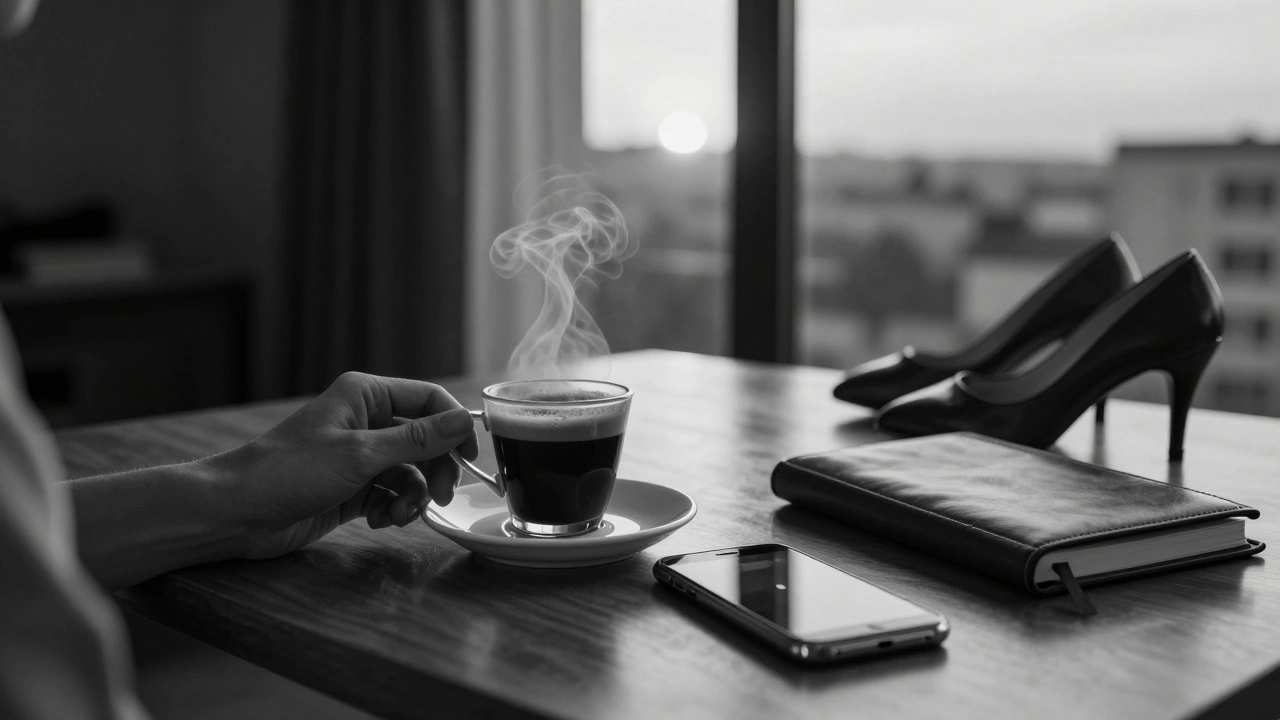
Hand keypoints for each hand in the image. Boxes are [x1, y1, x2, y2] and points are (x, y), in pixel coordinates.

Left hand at [210, 372, 479, 559]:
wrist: (237, 513)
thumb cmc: (290, 471)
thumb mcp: (361, 455)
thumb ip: (417, 440)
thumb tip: (465, 421)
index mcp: (365, 396)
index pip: (428, 400)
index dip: (455, 426)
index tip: (472, 457)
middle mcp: (365, 421)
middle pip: (425, 440)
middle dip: (436, 469)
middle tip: (442, 497)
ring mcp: (358, 457)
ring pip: (411, 472)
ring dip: (413, 495)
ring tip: (399, 516)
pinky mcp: (351, 488)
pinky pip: (391, 494)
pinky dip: (393, 508)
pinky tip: (380, 521)